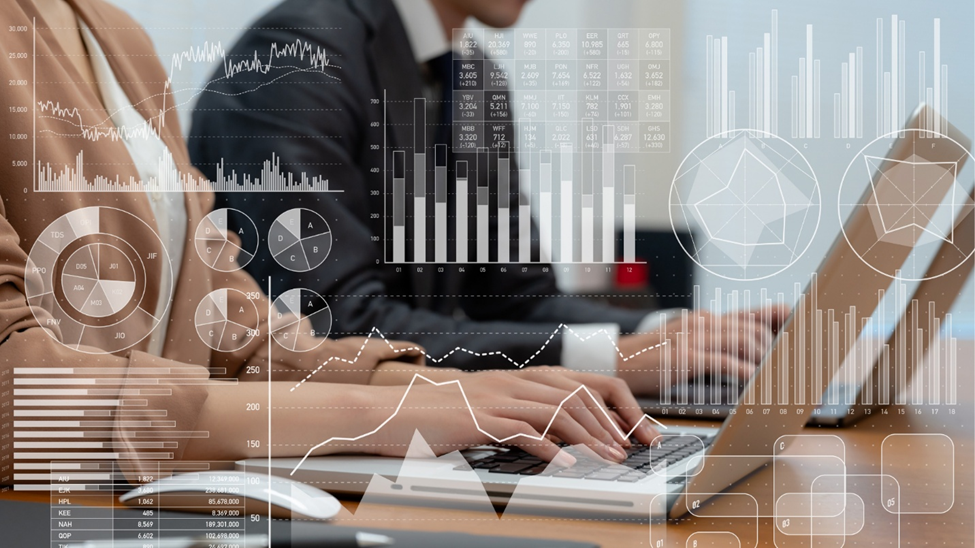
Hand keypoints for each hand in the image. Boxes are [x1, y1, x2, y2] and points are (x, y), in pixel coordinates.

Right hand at [364, 368, 658, 465]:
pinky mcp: (478, 418)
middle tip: (629, 449)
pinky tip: (566, 464)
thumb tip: (556, 440)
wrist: (388, 413)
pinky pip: (522, 430)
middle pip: (576, 394)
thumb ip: (518, 419)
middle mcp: (511, 382)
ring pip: (557, 410)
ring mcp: (495, 398)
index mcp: (516, 379)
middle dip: (609, 423)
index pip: (578, 382)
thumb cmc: (434, 417)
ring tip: (609, 458)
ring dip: (589, 437)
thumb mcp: (484, 412)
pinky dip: (549, 448)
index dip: (610, 405)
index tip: (630, 430)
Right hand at [616, 305, 790, 395]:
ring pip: (743, 340)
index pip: (748, 314)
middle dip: (773, 346)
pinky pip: (725, 360)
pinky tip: (753, 381)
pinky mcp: (686, 356)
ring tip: (770, 374)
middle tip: (785, 364)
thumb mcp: (682, 344)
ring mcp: (694, 337)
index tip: (799, 323)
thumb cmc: (650, 359)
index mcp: (703, 320)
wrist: (616, 361)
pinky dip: (745, 371)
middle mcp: (702, 323)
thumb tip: (742, 353)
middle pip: (752, 327)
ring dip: (762, 359)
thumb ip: (710, 344)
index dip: (777, 317)